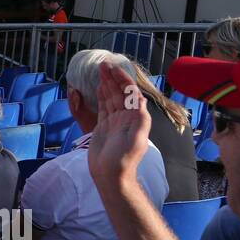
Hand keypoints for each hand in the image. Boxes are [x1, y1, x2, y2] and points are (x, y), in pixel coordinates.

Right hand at [87, 61, 150, 189]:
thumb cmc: (124, 159)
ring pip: (111, 97)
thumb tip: (140, 99)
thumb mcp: (136, 140)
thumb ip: (140, 120)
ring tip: (100, 70)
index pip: (129, 93)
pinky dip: (101, 95)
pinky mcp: (104, 126)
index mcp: (135, 118)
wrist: (111, 175)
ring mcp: (114, 121)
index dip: (123, 80)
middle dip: (113, 77)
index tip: (113, 69)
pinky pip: (103, 106)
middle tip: (103, 64)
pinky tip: (99, 87)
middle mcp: (126, 117)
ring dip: (106, 83)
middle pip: (119, 92)